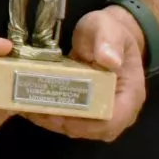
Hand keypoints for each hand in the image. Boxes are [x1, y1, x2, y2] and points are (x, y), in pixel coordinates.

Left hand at [26, 6, 145, 141]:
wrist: (107, 35)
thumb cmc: (110, 31)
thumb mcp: (108, 28)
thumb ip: (109, 41)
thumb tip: (109, 59)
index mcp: (130, 94)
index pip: (112, 121)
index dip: (87, 125)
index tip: (62, 115)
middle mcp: (118, 109)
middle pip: (92, 130)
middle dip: (63, 123)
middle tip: (36, 111)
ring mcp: (102, 111)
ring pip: (78, 128)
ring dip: (53, 122)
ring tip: (29, 108)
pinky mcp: (86, 109)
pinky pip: (70, 120)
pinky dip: (50, 116)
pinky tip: (31, 106)